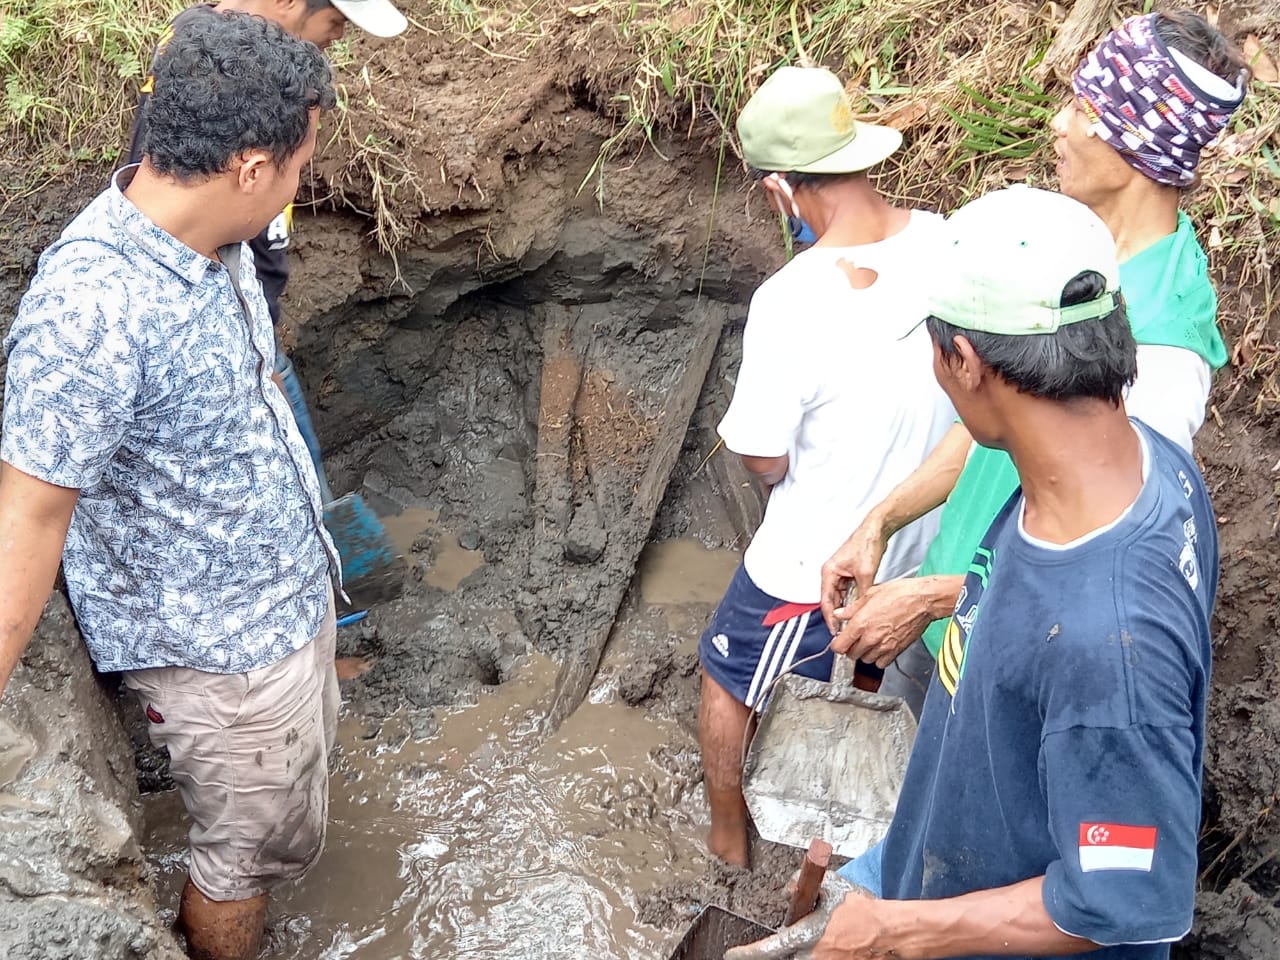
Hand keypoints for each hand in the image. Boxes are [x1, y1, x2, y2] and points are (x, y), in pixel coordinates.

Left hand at [724, 876, 880, 959]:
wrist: (889, 933)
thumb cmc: (862, 911)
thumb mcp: (831, 888)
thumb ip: (802, 885)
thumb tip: (785, 890)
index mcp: (807, 937)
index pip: (768, 950)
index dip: (747, 954)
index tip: (732, 954)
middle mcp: (812, 958)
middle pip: (783, 957)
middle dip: (778, 949)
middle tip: (788, 937)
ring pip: (800, 959)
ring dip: (800, 949)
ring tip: (818, 935)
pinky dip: (813, 952)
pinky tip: (825, 943)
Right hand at [819, 514, 888, 633]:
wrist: (876, 529)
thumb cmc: (866, 543)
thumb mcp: (865, 573)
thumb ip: (861, 594)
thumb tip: (860, 610)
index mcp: (829, 572)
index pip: (826, 601)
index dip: (830, 618)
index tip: (835, 630)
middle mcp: (832, 573)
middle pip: (832, 601)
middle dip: (838, 616)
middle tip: (844, 630)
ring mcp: (841, 573)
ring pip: (841, 597)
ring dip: (845, 609)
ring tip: (851, 623)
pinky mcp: (850, 573)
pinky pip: (849, 591)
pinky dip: (852, 601)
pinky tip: (858, 610)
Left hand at [830, 578, 936, 667]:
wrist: (923, 600)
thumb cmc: (901, 593)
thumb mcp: (870, 594)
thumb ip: (852, 608)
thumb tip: (840, 614)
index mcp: (861, 623)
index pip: (839, 646)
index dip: (837, 645)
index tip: (838, 641)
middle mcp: (871, 638)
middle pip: (851, 655)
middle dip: (850, 648)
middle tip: (854, 639)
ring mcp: (884, 646)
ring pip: (865, 660)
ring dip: (864, 653)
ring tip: (867, 642)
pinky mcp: (896, 650)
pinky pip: (881, 663)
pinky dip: (878, 658)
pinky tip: (879, 647)